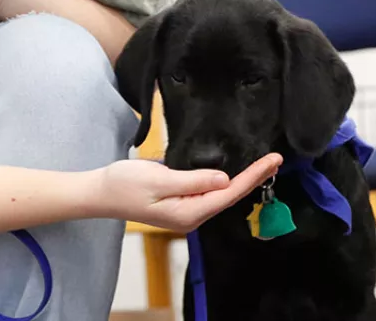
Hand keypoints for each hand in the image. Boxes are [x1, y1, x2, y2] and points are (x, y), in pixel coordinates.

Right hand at [93, 153, 282, 232]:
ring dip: (243, 180)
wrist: (99, 193)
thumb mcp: (159, 179)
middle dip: (254, 178)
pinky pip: (209, 193)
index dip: (254, 176)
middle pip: (230, 196)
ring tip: (263, 165)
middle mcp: (192, 217)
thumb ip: (194, 180)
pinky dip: (226, 182)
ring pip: (221, 195)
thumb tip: (224, 179)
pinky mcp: (180, 205)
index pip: (230, 193)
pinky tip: (235, 173)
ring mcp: (186, 213)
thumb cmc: (124, 184)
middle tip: (276, 158)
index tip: (272, 161)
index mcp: (189, 212)